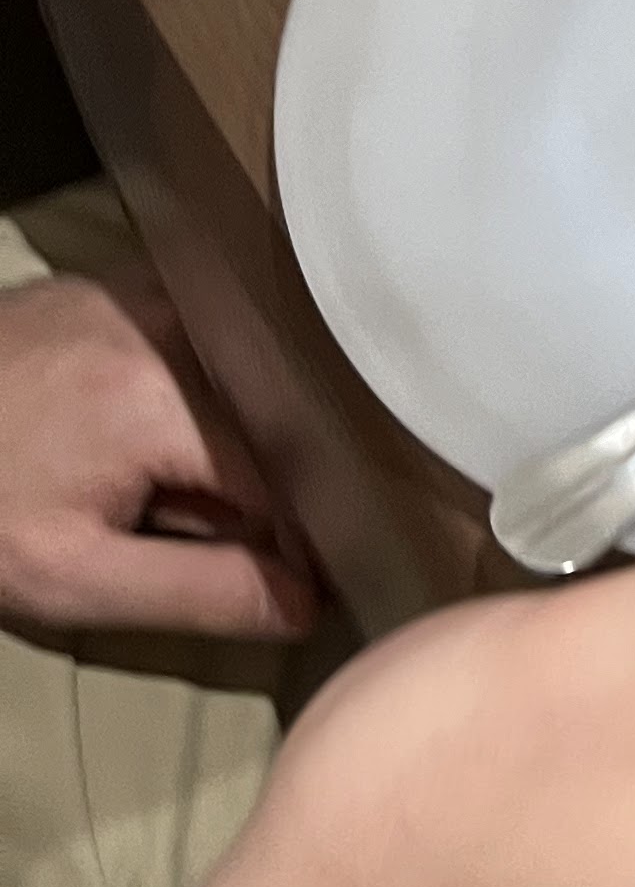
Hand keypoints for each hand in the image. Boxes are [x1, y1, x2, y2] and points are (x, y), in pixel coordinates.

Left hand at [0, 269, 319, 640]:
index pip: (287, 481)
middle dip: (249, 485)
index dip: (289, 539)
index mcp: (165, 403)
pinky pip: (189, 337)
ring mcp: (134, 295)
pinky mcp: (104, 287)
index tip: (275, 580)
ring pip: (233, 375)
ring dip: (224, 432)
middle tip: (184, 527)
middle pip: (263, 420)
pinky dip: (189, 385)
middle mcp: (166, 327)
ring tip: (159, 479)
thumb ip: (201, 591)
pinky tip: (139, 429)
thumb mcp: (73, 581)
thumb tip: (308, 600)